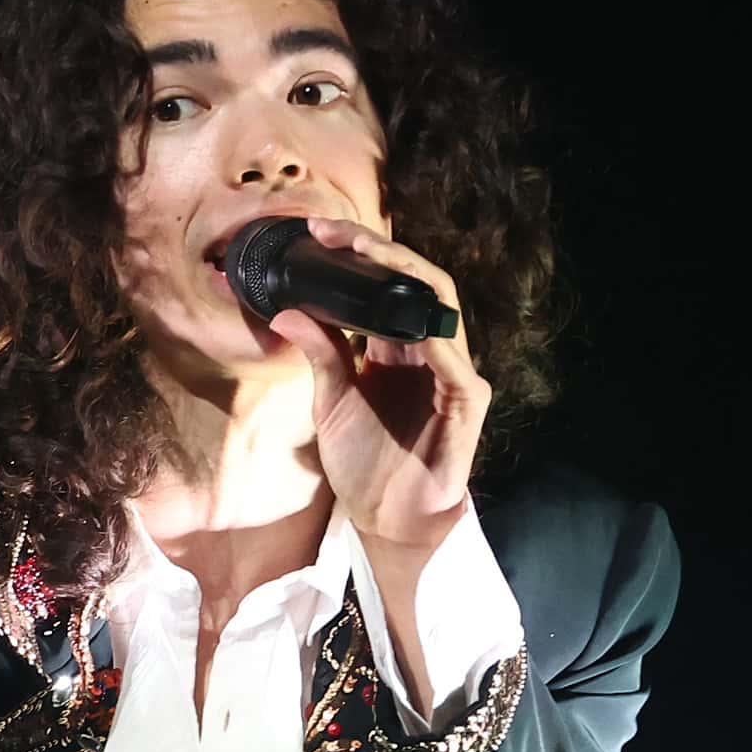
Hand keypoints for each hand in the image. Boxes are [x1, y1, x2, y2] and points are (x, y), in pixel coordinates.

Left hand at [262, 218, 490, 549]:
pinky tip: (406, 322)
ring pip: (440, 307)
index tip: (316, 233)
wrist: (386, 518)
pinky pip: (453, 362)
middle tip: (334, 233)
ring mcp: (453, 372)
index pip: (387, 283)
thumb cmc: (364, 461)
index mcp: (398, 345)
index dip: (358, 254)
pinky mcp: (467, 401)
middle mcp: (429, 350)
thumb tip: (285, 311)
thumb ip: (320, 354)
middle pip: (416, 282)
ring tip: (365, 254)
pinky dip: (431, 338)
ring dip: (403, 277)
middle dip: (377, 251)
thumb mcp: (331, 400)